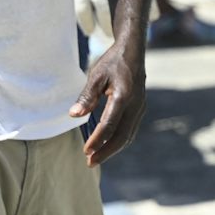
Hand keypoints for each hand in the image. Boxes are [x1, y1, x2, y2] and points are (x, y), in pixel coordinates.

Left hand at [71, 39, 145, 166]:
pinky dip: (119, 141)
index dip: (97, 140)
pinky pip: (130, 130)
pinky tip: (107, 145)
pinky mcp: (140, 109)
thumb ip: (86, 96)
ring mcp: (140, 108)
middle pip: (122, 136)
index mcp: (123, 96)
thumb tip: (73, 116)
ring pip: (128, 136)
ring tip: (96, 157)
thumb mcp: (96, 75)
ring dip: (112, 149)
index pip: (109, 124)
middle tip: (90, 162)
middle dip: (106, 152)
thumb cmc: (112, 62)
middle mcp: (135, 105)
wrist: (133, 52)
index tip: (85, 151)